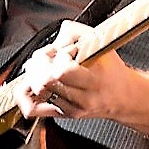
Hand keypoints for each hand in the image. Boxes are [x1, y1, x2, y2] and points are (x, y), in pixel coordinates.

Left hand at [13, 20, 131, 119]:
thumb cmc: (112, 69)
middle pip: (45, 82)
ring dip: (33, 74)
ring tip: (43, 67)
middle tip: (46, 57)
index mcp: (94, 79)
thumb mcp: (101, 43)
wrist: (123, 97)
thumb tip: (54, 38)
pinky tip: (31, 84)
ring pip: (36, 92)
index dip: (57, 56)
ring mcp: (70, 108)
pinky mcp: (62, 115)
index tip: (62, 51)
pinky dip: (25, 95)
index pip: (63, 71)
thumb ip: (75, 32)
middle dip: (39, 63)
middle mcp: (82, 97)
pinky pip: (32, 108)